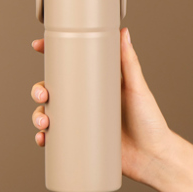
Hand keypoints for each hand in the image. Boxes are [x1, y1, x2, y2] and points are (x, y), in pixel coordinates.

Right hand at [30, 27, 172, 183]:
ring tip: (44, 121)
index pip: (71, 66)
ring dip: (38, 115)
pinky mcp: (81, 143)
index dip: (52, 55)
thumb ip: (130, 62)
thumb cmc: (150, 122)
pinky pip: (56, 140)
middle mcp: (86, 102)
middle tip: (42, 94)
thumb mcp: (138, 88)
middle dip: (39, 90)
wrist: (154, 159)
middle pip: (53, 90)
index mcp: (98, 84)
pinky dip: (44, 138)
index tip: (39, 46)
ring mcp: (82, 123)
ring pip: (50, 114)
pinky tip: (42, 139)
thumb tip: (123, 32)